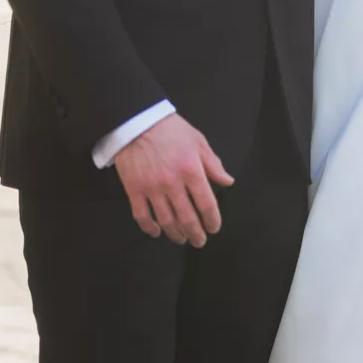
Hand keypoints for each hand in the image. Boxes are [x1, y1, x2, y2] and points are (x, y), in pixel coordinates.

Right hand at [114, 115, 232, 245]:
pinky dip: (150, 228)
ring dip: (176, 234)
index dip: (212, 221)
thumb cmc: (171, 129)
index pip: (207, 204)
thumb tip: (228, 182)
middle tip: (200, 241)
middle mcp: (173, 184)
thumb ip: (213, 164)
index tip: (214, 228)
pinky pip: (142, 216)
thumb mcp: (198, 141)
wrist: (137, 121)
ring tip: (182, 239)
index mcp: (192, 171)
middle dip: (196, 234)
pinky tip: (157, 232)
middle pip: (188, 218)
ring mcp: (152, 189)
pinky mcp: (134, 190)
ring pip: (166, 221)